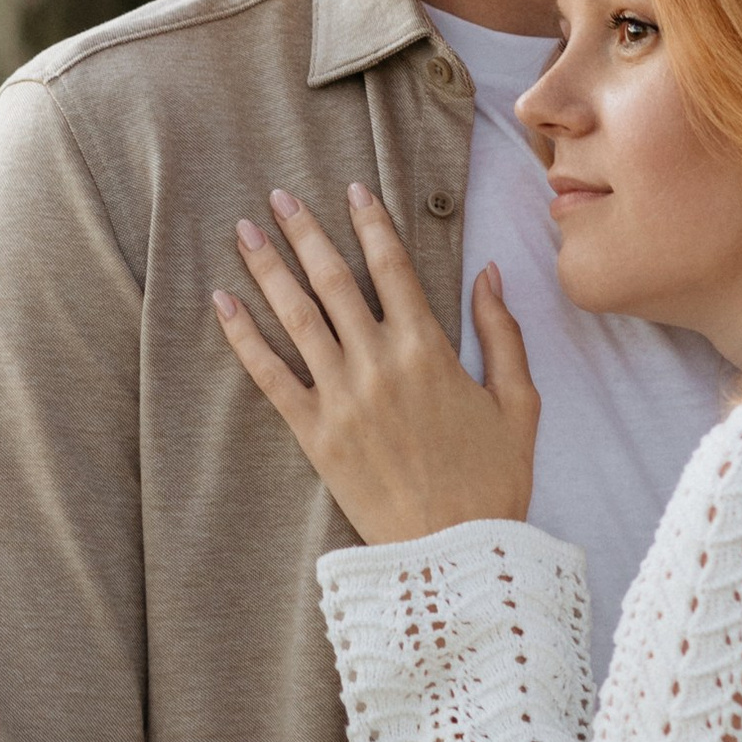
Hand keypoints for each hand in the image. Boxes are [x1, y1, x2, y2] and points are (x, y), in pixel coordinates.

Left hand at [213, 182, 538, 545]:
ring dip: (268, 270)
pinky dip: (244, 338)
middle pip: (335, 280)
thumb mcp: (518, 403)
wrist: (454, 553)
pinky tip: (222, 304)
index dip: (370, 222)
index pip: (394, 266)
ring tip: (243, 233)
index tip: (352, 188)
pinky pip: (271, 377)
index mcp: (430, 349)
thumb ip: (502, 333)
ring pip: (296, 318)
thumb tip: (490, 273)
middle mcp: (380, 363)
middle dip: (305, 233)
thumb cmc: (493, 480)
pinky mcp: (315, 435)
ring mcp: (343, 398)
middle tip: (278, 197)